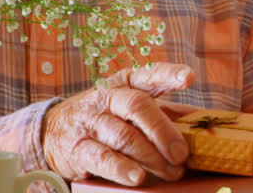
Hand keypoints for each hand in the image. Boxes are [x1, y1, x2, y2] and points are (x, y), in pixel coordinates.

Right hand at [43, 62, 194, 184]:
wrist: (52, 131)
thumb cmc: (106, 117)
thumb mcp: (131, 107)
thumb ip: (164, 111)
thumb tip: (200, 119)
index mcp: (125, 83)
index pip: (148, 74)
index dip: (168, 74)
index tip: (188, 77)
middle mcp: (106, 98)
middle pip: (138, 107)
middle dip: (163, 131)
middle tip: (182, 154)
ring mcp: (90, 122)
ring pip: (124, 136)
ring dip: (151, 157)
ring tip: (170, 172)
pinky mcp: (77, 147)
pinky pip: (102, 157)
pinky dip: (121, 168)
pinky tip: (137, 177)